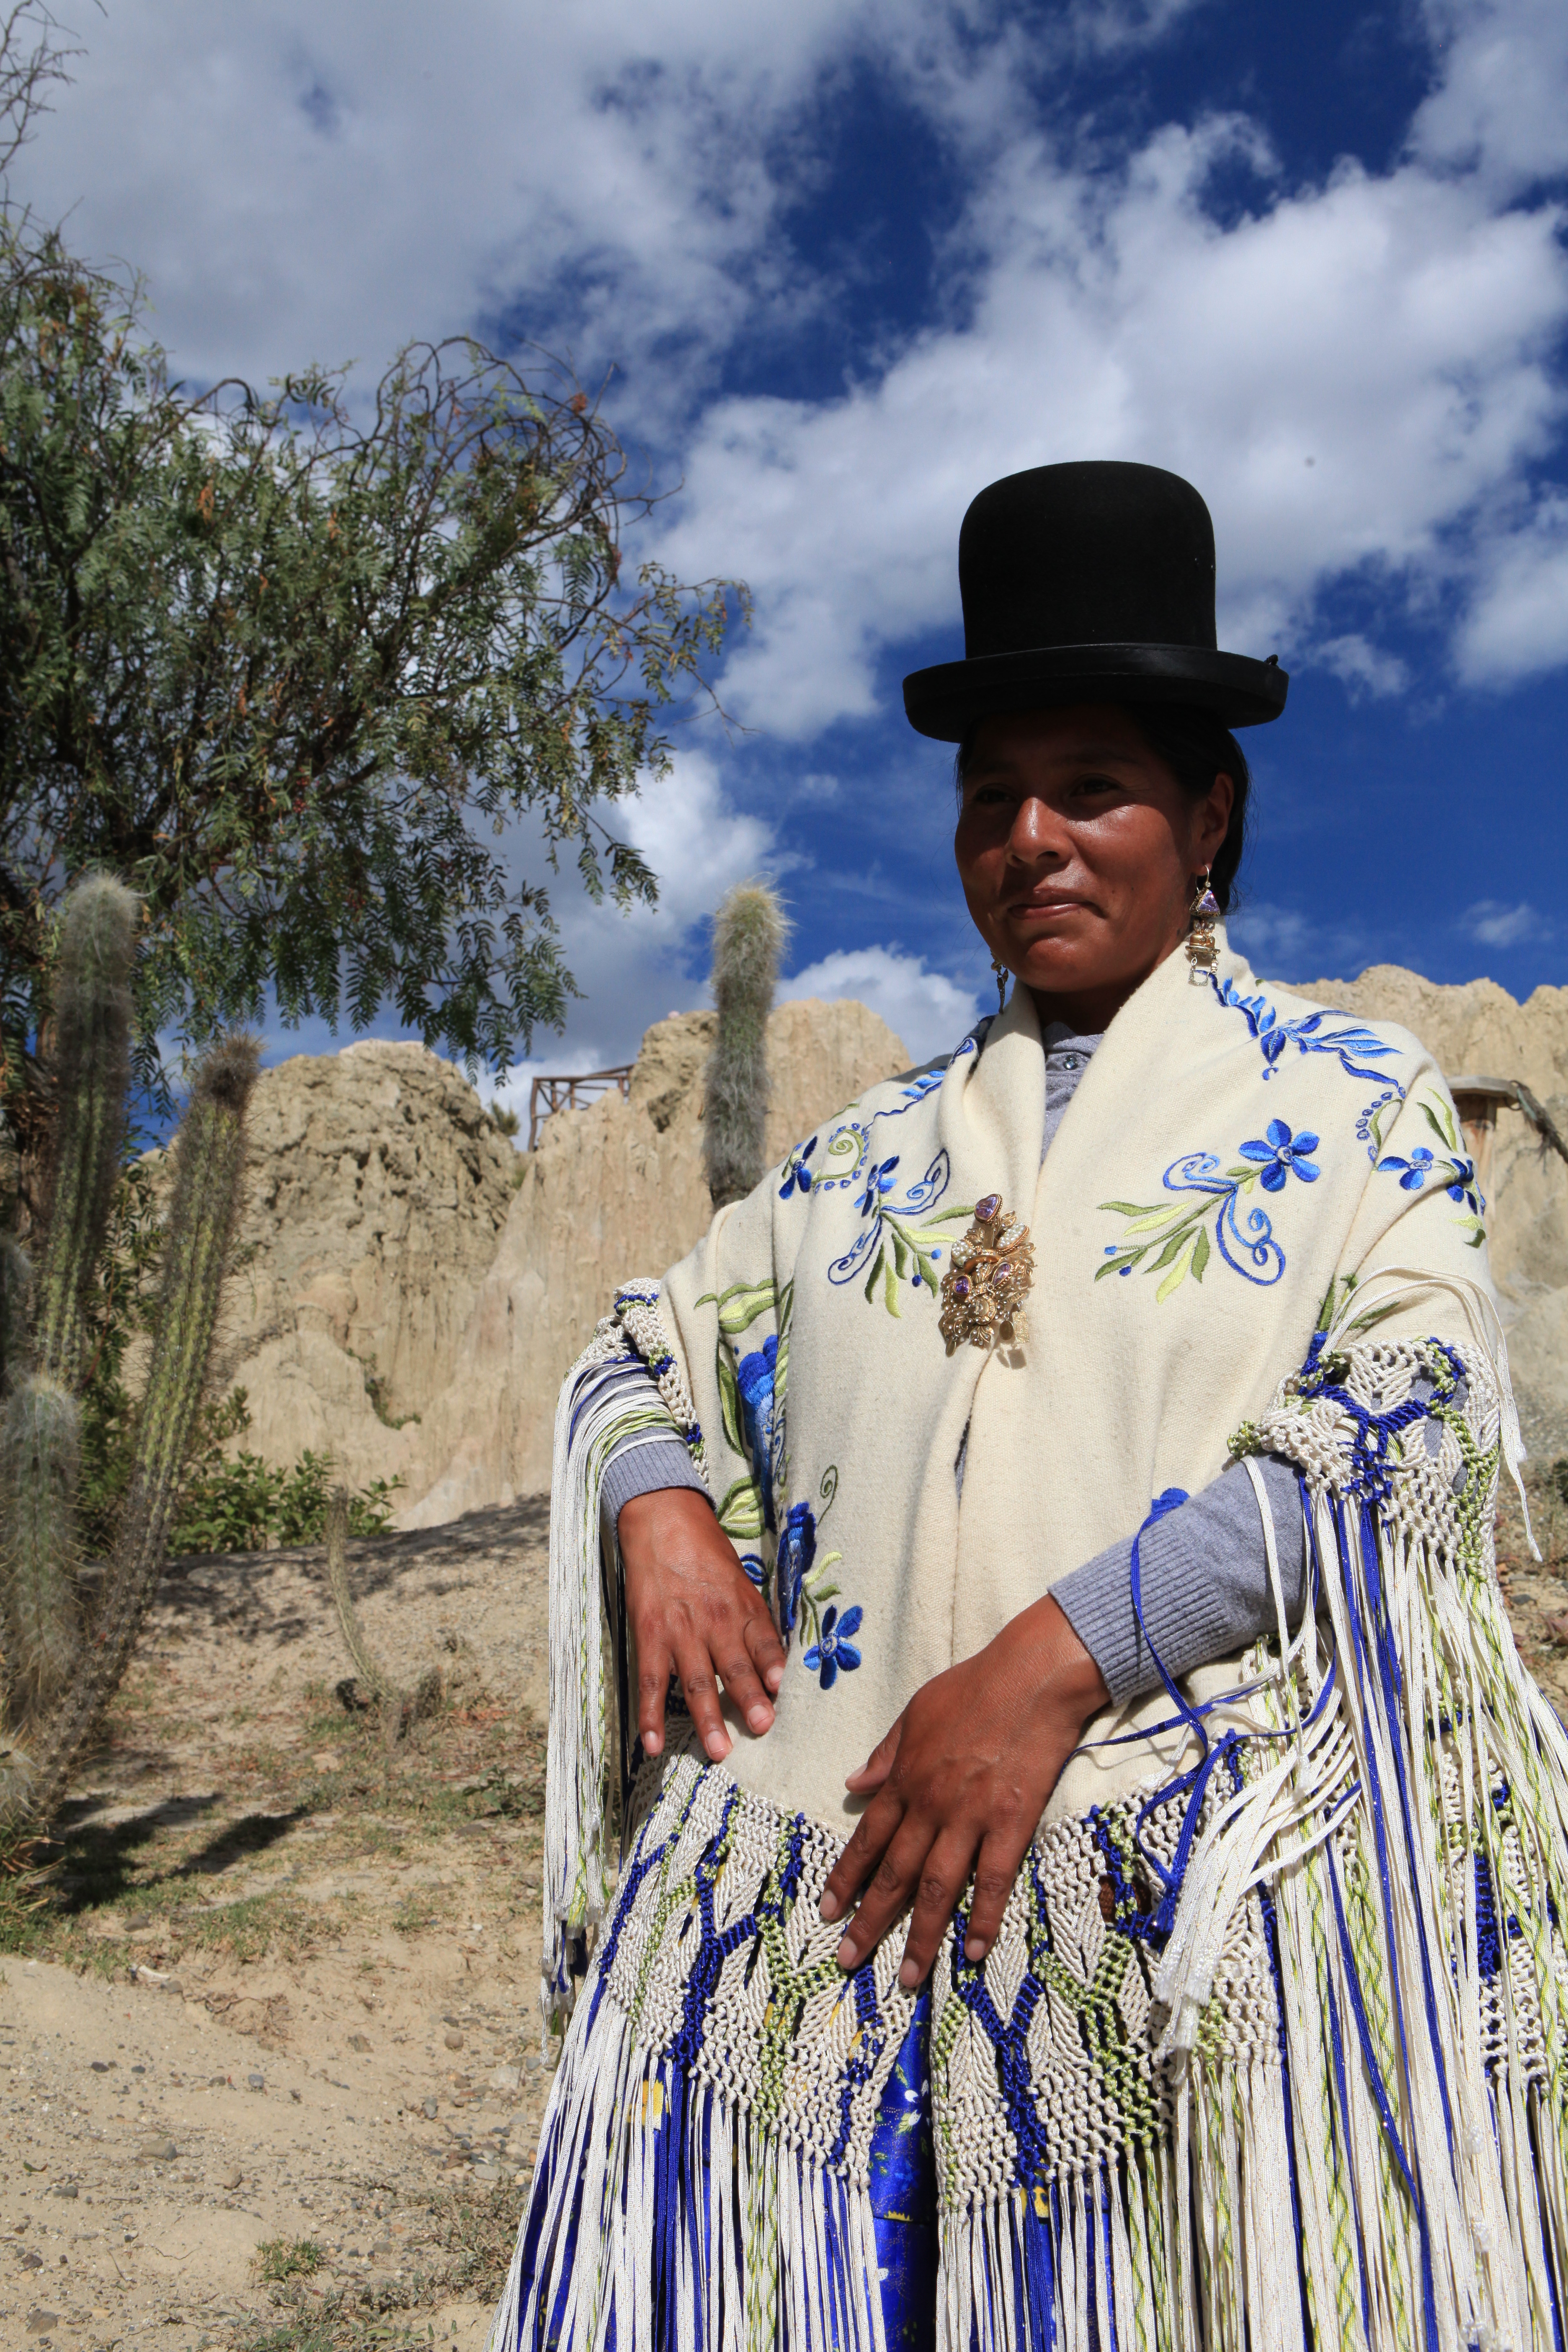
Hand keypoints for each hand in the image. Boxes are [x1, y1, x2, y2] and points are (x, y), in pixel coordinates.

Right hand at [619, 1487, 787, 1764]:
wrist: (662, 1520)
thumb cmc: (707, 1554)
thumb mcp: (741, 1581)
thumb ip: (755, 1622)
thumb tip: (776, 1666)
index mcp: (742, 1606)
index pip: (763, 1642)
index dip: (773, 1666)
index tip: (782, 1690)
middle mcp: (714, 1621)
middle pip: (735, 1666)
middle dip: (748, 1699)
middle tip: (761, 1728)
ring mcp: (680, 1630)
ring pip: (697, 1681)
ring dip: (707, 1718)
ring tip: (719, 1751)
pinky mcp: (650, 1635)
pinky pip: (651, 1682)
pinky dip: (650, 1715)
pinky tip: (653, 1743)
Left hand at [818, 1594, 1107, 1986]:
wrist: (1030, 1677)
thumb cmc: (973, 1688)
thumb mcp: (914, 1713)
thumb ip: (885, 1754)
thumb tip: (852, 1784)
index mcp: (905, 1778)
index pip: (867, 1838)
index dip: (845, 1877)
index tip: (826, 1910)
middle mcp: (930, 1804)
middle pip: (893, 1873)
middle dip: (868, 1920)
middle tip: (846, 1959)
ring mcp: (970, 1817)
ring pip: (936, 1888)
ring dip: (919, 1936)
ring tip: (906, 1978)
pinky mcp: (1011, 1823)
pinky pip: (993, 1880)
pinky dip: (982, 1918)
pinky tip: (973, 1951)